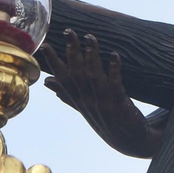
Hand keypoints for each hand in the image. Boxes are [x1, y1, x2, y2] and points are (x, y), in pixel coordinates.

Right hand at [39, 30, 161, 158]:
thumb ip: (67, 94)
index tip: (44, 44)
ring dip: (92, 56)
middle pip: (77, 73)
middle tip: (68, 31)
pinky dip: (114, 68)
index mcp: (78, 100)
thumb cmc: (106, 121)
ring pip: (94, 76)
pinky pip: (116, 83)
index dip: (53, 62)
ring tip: (89, 37)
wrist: (129, 141)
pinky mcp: (120, 103)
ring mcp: (103, 102)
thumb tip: (48, 82)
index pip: (62, 78)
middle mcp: (87, 100)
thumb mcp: (83, 108)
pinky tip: (114, 55)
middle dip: (72, 51)